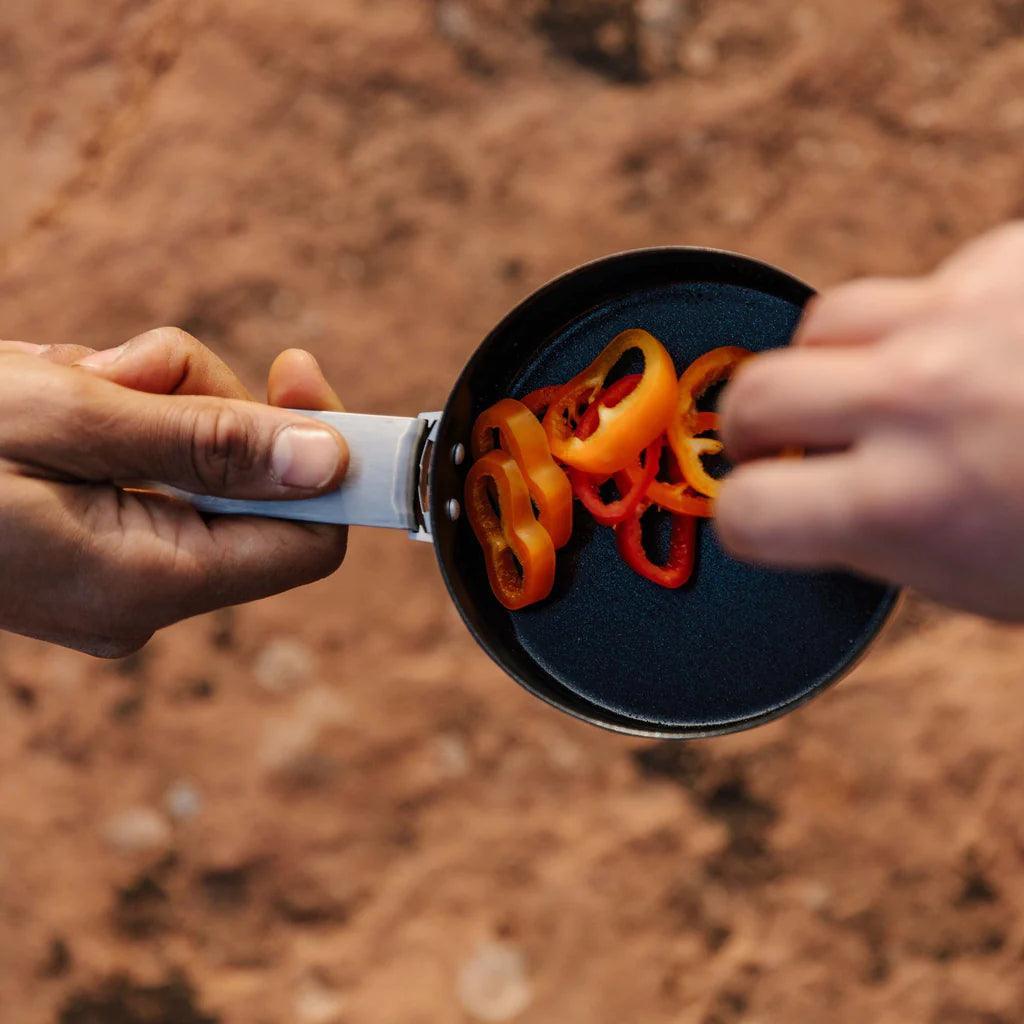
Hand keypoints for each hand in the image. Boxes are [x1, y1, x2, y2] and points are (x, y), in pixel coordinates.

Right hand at [0, 328, 348, 655]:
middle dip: (201, 401)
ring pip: (194, 462)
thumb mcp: (73, 421)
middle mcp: (141, 594)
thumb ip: (211, 443)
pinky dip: (112, 416)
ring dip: (145, 397)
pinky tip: (48, 396)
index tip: (292, 370)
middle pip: (248, 486)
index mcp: (151, 582)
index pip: (307, 541)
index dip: (322, 455)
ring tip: (62, 379)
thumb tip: (329, 462)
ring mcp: (109, 574)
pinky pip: (140, 470)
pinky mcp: (80, 546)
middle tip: (118, 367)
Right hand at [716, 222, 1023, 620]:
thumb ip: (878, 534)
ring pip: (824, 318)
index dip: (748, 520)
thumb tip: (812, 501)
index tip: (763, 512)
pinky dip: (934, 320)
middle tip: (786, 442)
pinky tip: (984, 353)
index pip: (748, 511)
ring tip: (881, 387)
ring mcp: (965, 315)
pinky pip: (925, 283)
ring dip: (833, 359)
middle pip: (757, 391)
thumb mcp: (980, 577)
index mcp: (910, 503)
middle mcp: (921, 398)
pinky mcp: (1009, 258)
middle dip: (757, 426)